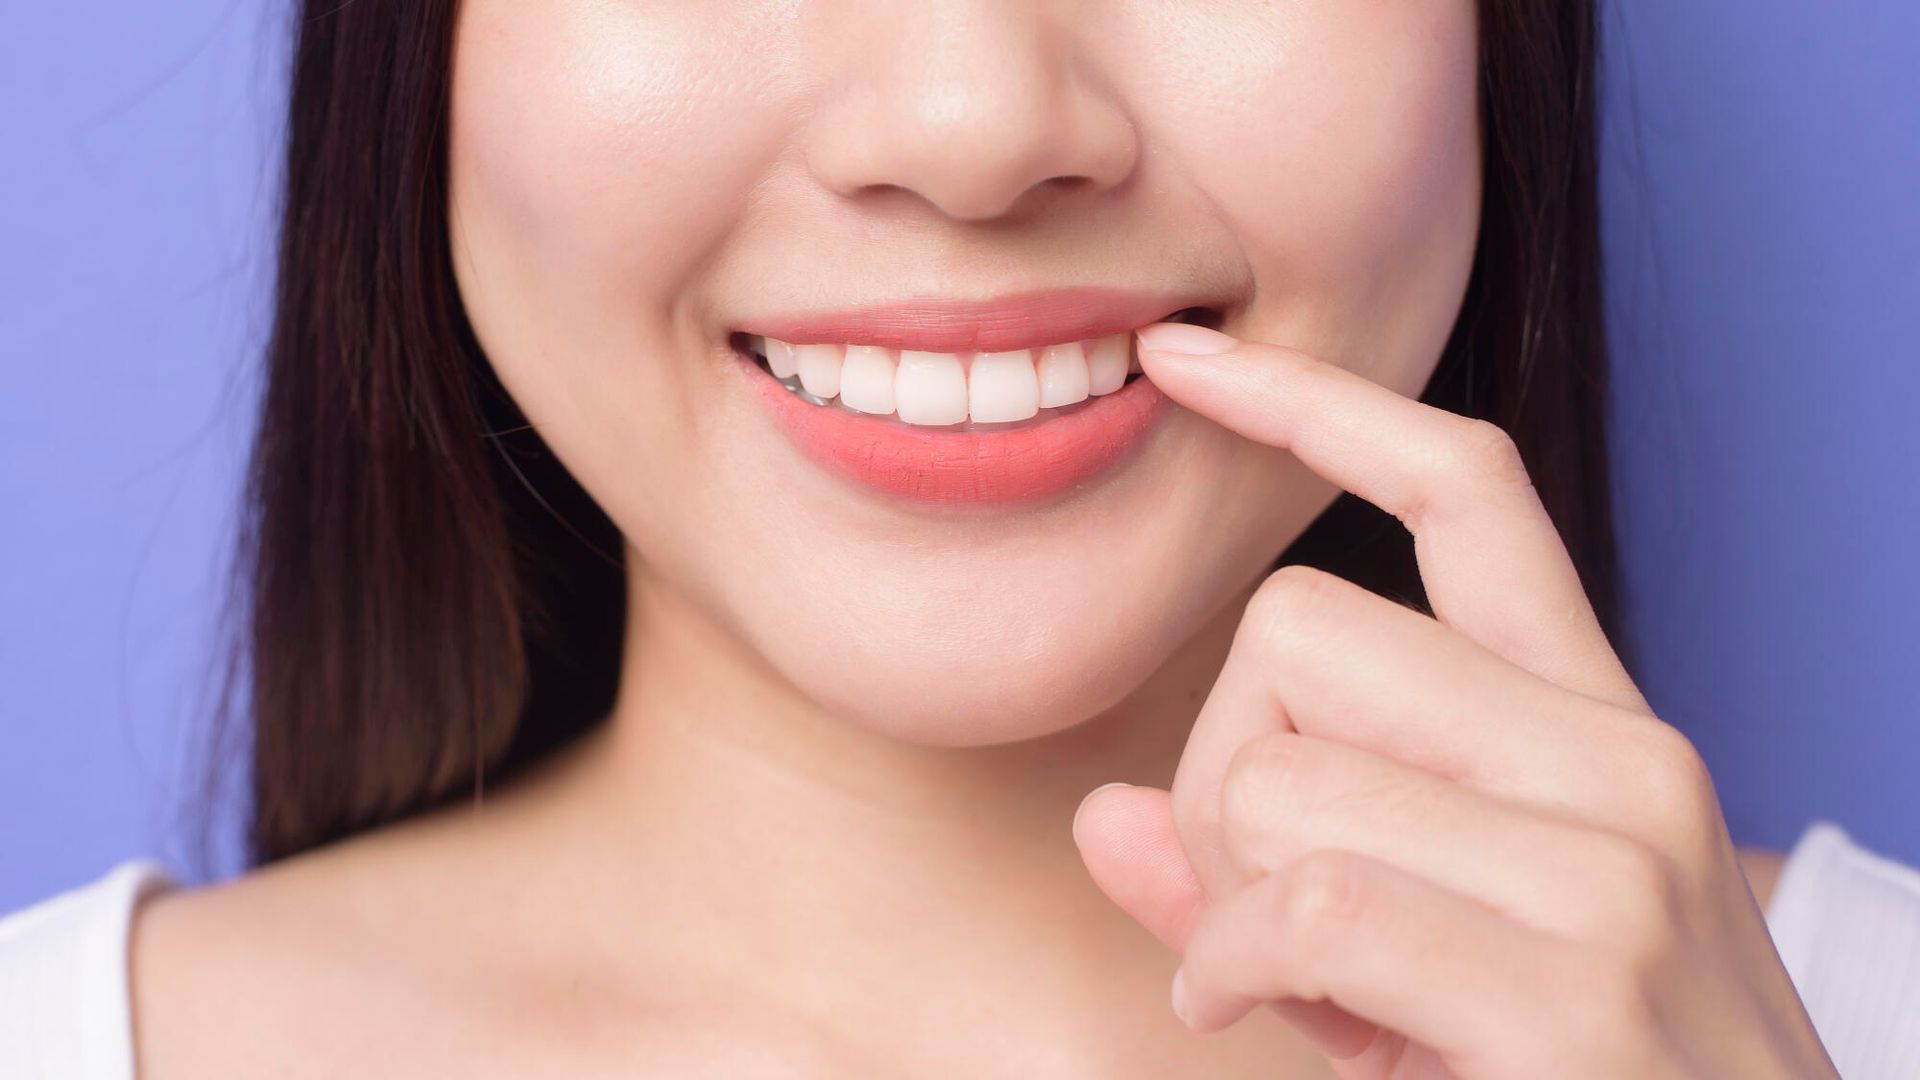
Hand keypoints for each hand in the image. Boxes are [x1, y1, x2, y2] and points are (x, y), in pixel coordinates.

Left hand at [1069, 322, 1835, 1078]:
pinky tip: (1236, 1010)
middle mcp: (1621, 758)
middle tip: (1257, 898)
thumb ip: (1252, 884)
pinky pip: (1299, 904)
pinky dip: (1226, 965)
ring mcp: (1614, 864)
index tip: (1184, 358)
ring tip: (1278, 977)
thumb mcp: (1411, 965)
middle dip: (1225, 762)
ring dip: (1223, 890)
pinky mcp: (1577, 984)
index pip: (1465, 486)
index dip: (1313, 404)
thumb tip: (1105, 817)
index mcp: (1592, 725)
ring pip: (1277, 771)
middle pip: (1298, 625)